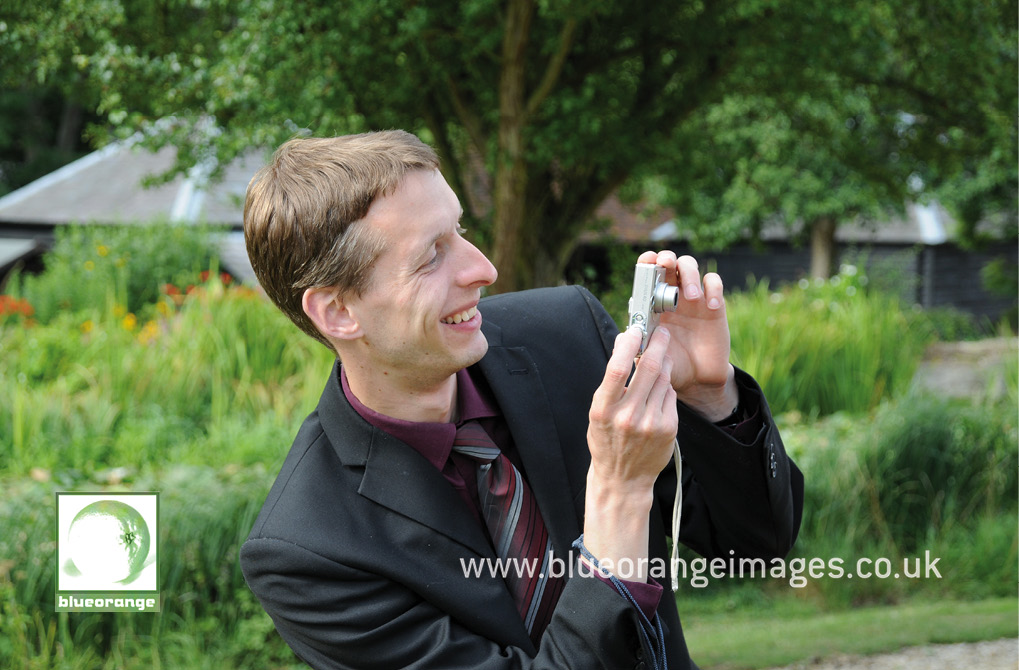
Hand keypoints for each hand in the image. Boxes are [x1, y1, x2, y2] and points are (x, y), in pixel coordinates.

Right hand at [587, 326, 677, 490]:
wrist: (623, 479)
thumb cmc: (607, 439)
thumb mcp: (599, 410)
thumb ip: (612, 379)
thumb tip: (624, 341)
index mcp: (604, 409)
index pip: (617, 367)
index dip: (628, 343)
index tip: (636, 329)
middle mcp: (628, 416)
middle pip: (649, 368)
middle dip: (658, 344)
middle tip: (662, 333)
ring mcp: (651, 423)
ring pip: (663, 379)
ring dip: (663, 365)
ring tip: (659, 361)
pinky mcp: (668, 428)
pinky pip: (671, 396)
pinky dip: (666, 389)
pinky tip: (658, 394)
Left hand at [637, 250, 737, 421]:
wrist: (698, 378)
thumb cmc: (671, 365)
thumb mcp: (651, 357)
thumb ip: (640, 347)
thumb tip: (626, 336)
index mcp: (654, 302)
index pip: (650, 272)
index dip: (648, 261)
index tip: (648, 260)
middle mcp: (673, 294)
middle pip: (670, 262)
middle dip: (667, 257)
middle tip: (666, 264)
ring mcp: (694, 297)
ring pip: (691, 266)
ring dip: (689, 274)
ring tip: (691, 296)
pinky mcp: (714, 304)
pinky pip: (714, 283)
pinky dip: (713, 288)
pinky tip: (711, 306)